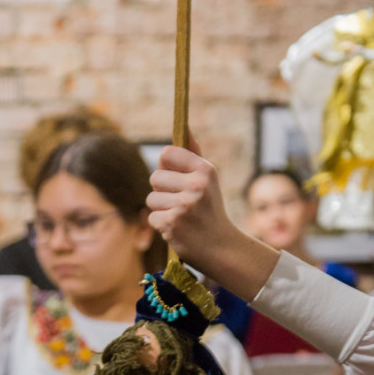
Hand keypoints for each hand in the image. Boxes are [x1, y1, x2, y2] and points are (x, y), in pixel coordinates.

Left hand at [147, 144, 277, 299]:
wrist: (222, 248)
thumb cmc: (210, 211)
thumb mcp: (208, 180)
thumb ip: (193, 154)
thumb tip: (184, 126)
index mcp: (205, 170)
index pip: (167, 153)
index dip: (167, 166)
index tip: (176, 178)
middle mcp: (196, 185)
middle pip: (155, 177)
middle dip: (163, 191)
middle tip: (182, 204)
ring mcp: (184, 205)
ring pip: (151, 199)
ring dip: (161, 209)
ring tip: (181, 217)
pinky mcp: (172, 224)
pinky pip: (152, 218)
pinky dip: (162, 225)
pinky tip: (178, 229)